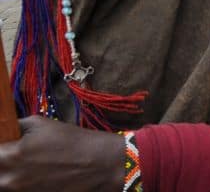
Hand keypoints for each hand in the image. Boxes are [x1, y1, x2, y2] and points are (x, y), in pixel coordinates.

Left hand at [0, 115, 120, 190]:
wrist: (99, 164)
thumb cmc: (72, 140)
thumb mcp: (42, 124)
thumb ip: (16, 127)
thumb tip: (4, 129)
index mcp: (11, 155)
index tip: (4, 147)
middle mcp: (10, 179)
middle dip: (2, 164)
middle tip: (11, 157)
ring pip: (3, 184)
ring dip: (7, 176)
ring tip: (25, 167)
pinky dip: (20, 186)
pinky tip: (34, 177)